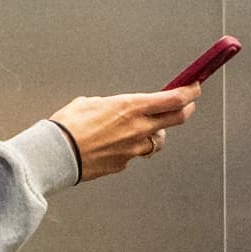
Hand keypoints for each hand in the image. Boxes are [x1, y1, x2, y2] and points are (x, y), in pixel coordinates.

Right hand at [48, 88, 199, 181]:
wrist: (56, 153)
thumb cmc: (68, 125)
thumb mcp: (91, 102)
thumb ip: (112, 105)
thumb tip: (116, 109)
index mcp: (131, 107)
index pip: (173, 99)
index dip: (189, 92)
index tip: (194, 87)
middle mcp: (138, 128)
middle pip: (177, 119)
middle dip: (186, 109)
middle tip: (187, 104)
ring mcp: (134, 149)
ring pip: (157, 139)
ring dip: (155, 132)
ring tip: (141, 127)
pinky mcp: (124, 164)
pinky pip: (135, 153)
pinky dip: (130, 148)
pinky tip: (112, 144)